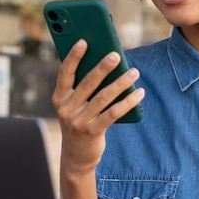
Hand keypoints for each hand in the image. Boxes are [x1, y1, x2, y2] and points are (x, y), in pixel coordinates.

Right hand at [52, 39, 144, 172]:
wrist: (76, 157)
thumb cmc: (79, 122)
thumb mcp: (75, 106)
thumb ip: (84, 88)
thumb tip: (107, 64)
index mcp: (59, 98)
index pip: (65, 73)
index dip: (73, 57)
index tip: (84, 41)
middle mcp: (65, 109)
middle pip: (87, 83)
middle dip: (103, 67)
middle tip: (116, 55)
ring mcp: (78, 121)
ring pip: (103, 97)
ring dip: (120, 83)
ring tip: (134, 72)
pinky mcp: (92, 132)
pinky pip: (113, 114)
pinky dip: (127, 102)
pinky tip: (139, 93)